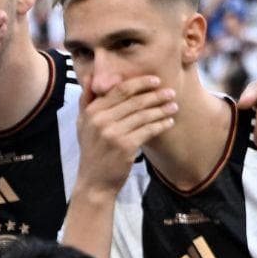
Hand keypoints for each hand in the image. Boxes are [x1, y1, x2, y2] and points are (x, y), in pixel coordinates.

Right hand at [76, 75, 176, 193]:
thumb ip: (86, 101)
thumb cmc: (92, 151)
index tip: (155, 80)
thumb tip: (90, 75)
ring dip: (162, 109)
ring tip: (174, 106)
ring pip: (144, 115)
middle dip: (156, 95)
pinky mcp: (125, 146)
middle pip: (134, 101)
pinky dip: (161, 124)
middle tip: (170, 92)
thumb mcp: (82, 125)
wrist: (94, 182)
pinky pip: (149, 130)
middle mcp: (100, 121)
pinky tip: (169, 122)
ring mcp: (112, 133)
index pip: (119, 90)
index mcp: (91, 112)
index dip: (140, 83)